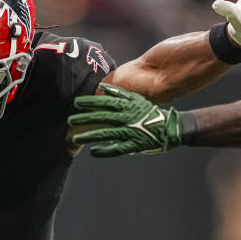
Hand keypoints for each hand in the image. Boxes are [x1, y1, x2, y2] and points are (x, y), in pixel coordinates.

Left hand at [69, 83, 185, 156]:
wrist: (170, 128)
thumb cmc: (150, 113)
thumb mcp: (136, 99)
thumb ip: (119, 93)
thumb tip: (102, 87)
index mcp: (127, 106)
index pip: (105, 102)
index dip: (90, 102)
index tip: (76, 103)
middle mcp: (127, 118)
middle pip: (102, 117)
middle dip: (85, 118)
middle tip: (70, 120)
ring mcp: (130, 132)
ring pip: (106, 133)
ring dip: (90, 136)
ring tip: (75, 138)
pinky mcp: (134, 145)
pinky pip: (117, 149)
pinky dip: (104, 151)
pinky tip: (93, 152)